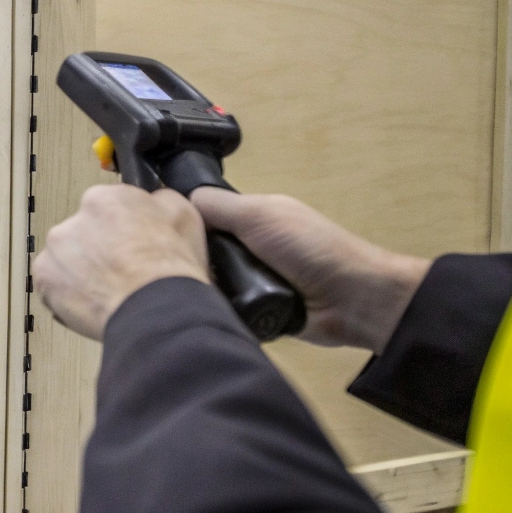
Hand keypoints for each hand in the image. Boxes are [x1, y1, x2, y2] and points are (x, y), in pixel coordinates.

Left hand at [37, 185, 209, 340]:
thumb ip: (160, 200)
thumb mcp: (183, 214)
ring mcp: (56, 249)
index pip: (106, 207)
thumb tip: (154, 201)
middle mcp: (74, 218)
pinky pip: (53, 284)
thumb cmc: (170, 268)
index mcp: (104, 198)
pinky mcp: (44, 279)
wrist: (156, 310)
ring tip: (109, 290)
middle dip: (98, 249)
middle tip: (121, 271)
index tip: (129, 243)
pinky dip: (68, 293)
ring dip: (82, 271)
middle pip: (83, 232)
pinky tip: (94, 301)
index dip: (121, 228)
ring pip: (67, 258)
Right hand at [187, 187, 428, 353]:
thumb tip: (176, 202)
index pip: (202, 217)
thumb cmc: (309, 248)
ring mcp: (255, 281)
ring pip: (210, 282)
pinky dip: (218, 309)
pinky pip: (226, 308)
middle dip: (190, 259)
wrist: (353, 300)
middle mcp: (250, 247)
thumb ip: (217, 205)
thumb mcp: (259, 214)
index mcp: (251, 218)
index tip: (158, 233)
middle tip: (172, 269)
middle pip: (202, 251)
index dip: (184, 223)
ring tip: (184, 293)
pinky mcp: (259, 311)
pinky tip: (201, 311)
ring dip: (203, 287)